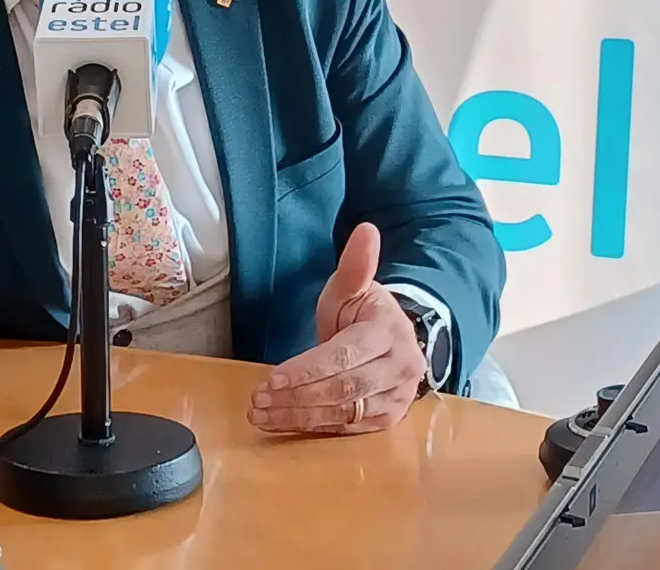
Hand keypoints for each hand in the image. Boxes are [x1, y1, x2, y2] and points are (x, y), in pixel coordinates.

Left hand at [249, 223, 426, 434]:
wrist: (394, 340)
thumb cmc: (362, 313)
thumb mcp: (354, 287)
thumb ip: (356, 264)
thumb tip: (365, 230)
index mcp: (389, 331)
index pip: (345, 356)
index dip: (307, 369)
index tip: (272, 377)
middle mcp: (401, 368)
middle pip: (343, 389)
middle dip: (297, 396)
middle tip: (258, 399)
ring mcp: (397, 397)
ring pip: (344, 414)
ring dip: (299, 416)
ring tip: (261, 413)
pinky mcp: (387, 420)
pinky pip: (347, 429)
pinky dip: (312, 428)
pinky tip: (283, 423)